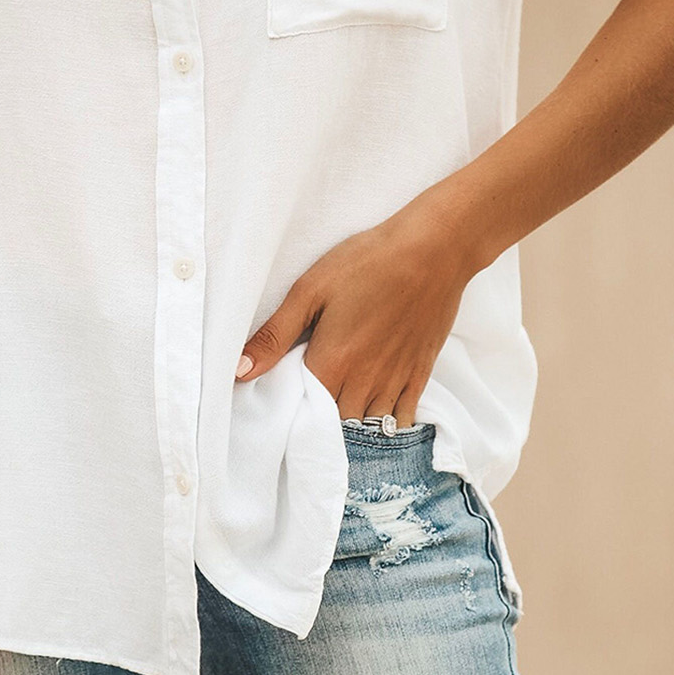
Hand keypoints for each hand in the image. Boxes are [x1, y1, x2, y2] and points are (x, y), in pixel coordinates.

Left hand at [235, 197, 476, 426]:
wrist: (433, 250)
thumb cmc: (368, 262)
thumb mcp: (310, 290)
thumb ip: (275, 336)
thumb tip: (240, 371)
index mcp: (333, 363)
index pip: (303, 411)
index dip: (290, 408)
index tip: (282, 399)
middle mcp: (365, 382)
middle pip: (335, 423)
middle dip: (319, 419)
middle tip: (307, 402)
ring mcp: (395, 380)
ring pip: (367, 424)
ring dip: (351, 421)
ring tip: (338, 406)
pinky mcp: (420, 373)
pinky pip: (402, 417)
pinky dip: (386, 422)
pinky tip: (375, 415)